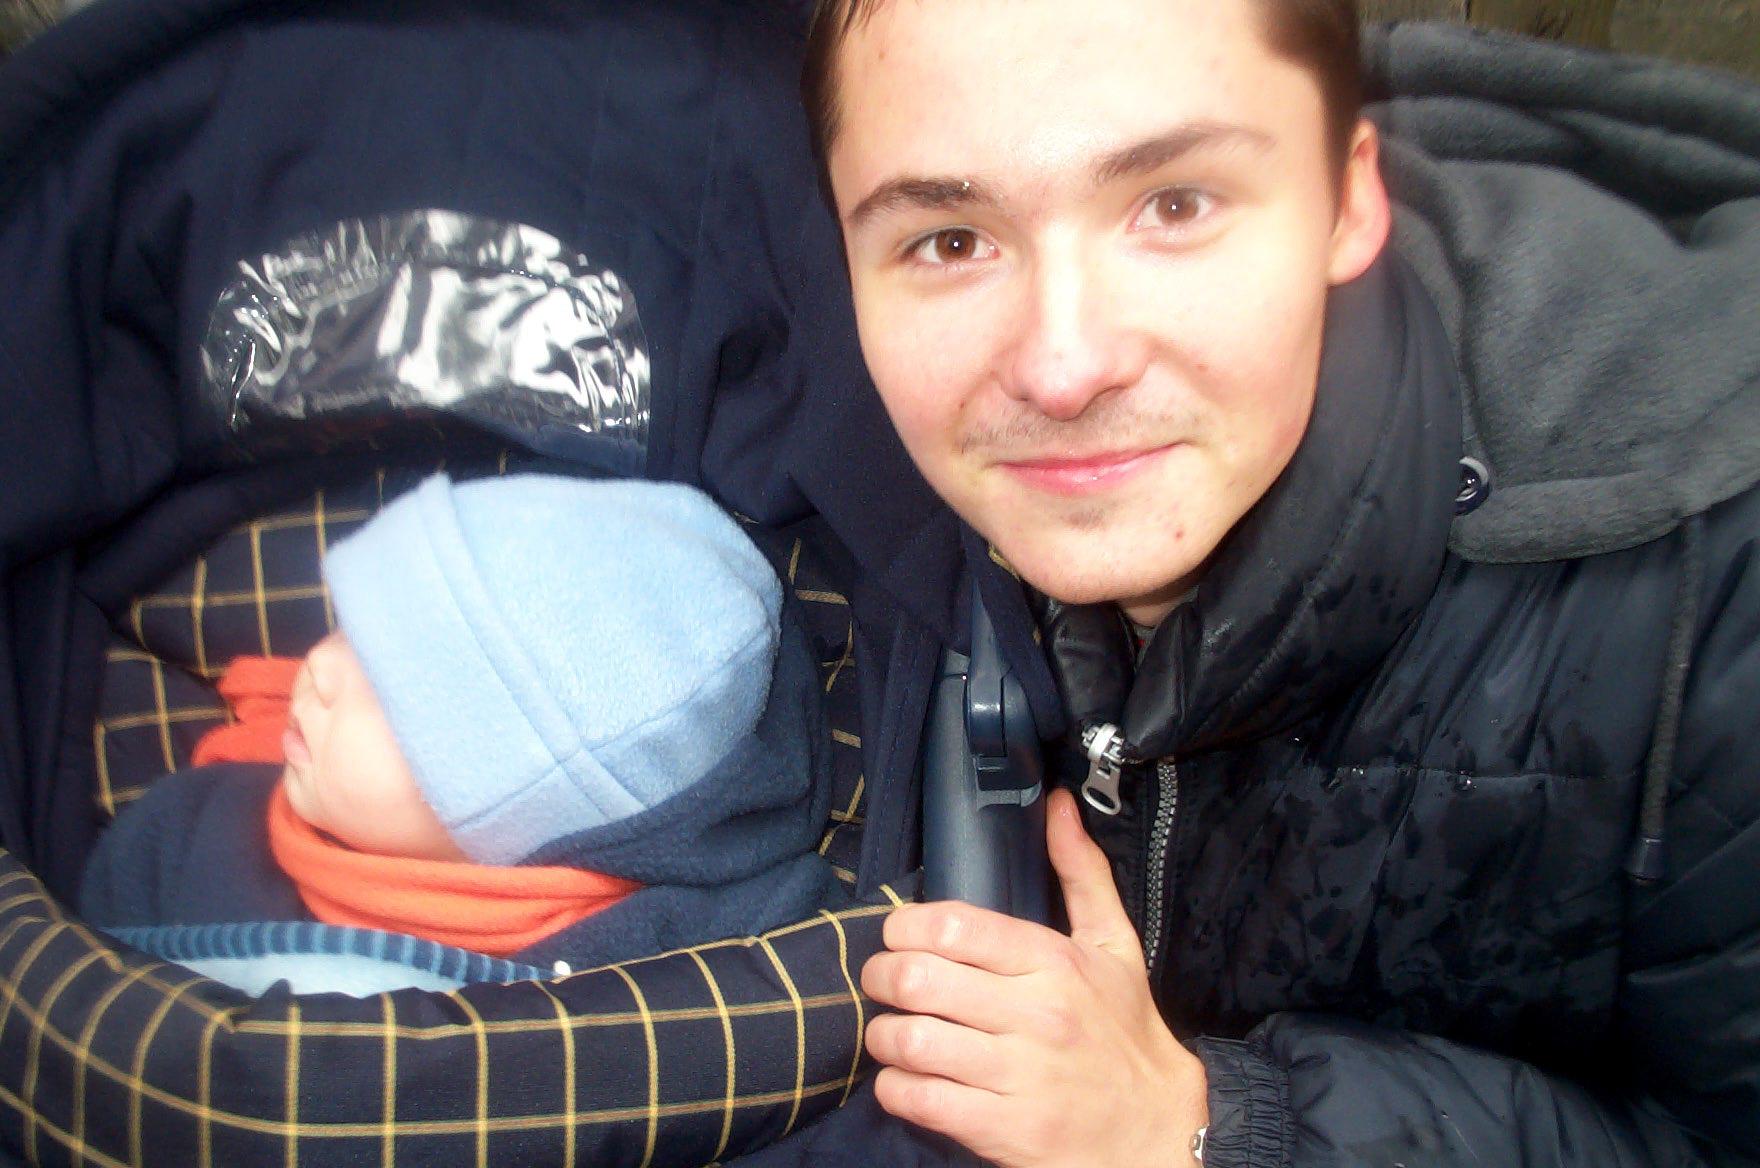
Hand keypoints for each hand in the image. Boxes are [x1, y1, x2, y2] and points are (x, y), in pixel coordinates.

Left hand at [861, 788, 1207, 1166]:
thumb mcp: (1114, 946)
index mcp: (1053, 963)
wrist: (1157, 1129)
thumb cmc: (1125, 1032)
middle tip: (883, 981)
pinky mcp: (1004, 1130)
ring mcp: (1018, 1076)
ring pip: (909, 1040)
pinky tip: (904, 1077)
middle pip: (917, 979)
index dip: (905, 927)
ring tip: (890, 1031)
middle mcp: (1035, 1015)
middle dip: (880, 976)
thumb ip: (1081, 872)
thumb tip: (1058, 806)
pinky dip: (894, 1086)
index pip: (953, 925)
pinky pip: (918, 1099)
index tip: (899, 937)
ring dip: (882, 1034)